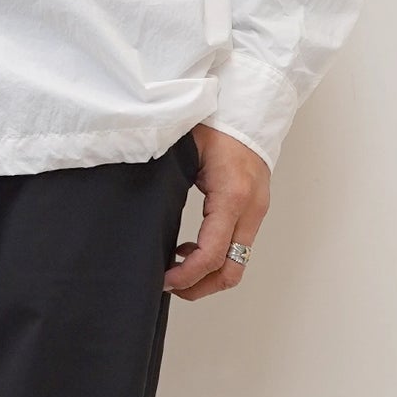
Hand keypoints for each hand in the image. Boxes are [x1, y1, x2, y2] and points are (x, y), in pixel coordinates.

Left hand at [164, 124, 270, 300]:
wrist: (248, 109)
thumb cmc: (216, 123)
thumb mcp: (184, 149)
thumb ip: (165, 180)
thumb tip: (141, 213)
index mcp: (232, 196)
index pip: (211, 255)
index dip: (185, 276)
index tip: (162, 279)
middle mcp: (250, 209)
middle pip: (230, 271)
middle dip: (198, 287)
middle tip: (168, 285)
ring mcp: (255, 213)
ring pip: (236, 266)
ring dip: (206, 276)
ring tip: (177, 267)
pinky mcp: (253, 213)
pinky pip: (237, 249)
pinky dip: (214, 259)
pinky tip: (189, 248)